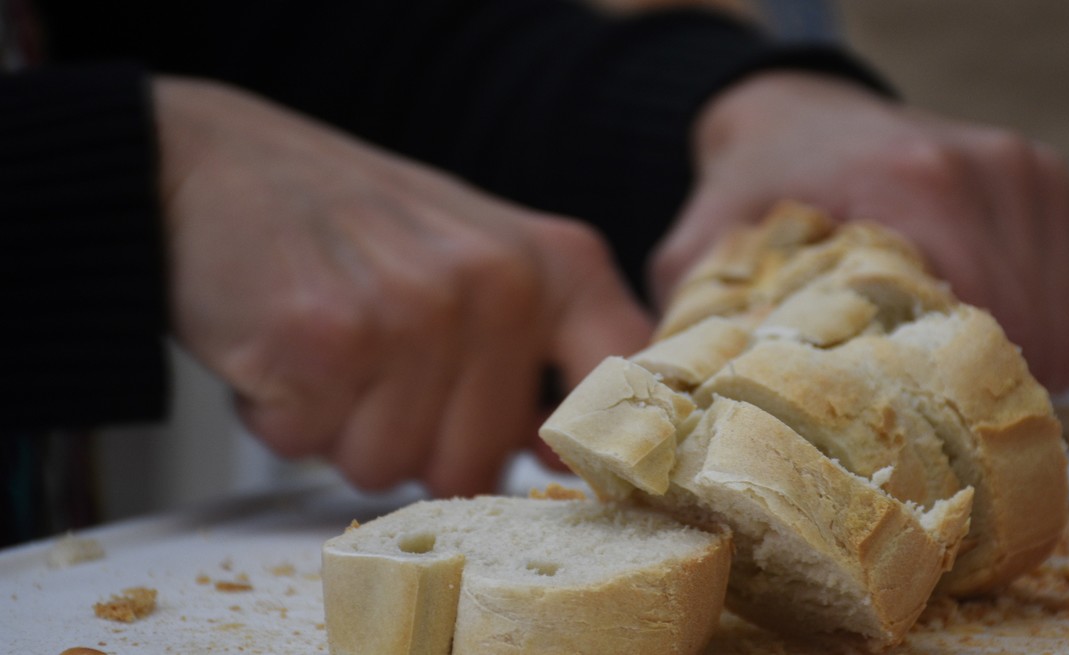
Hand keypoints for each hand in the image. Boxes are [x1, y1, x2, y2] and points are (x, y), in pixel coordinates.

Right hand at [154, 77, 651, 494]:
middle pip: (474, 464)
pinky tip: (280, 347)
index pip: (616, 389)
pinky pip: (310, 446)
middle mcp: (499, 282)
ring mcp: (415, 310)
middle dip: (409, 439)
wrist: (206, 162)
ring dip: (338, 428)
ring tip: (325, 347)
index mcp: (554, 261)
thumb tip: (572, 458)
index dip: (585, 452)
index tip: (542, 460)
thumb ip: (537, 347)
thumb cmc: (346, 223)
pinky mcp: (328, 339)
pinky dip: (280, 415)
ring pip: (386, 466)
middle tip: (371, 362)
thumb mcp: (474, 256)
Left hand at [652, 72, 1068, 390]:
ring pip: (1061, 330)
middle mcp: (985, 174)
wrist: (794, 113)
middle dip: (976, 399)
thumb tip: (698, 423)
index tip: (903, 442)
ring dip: (1003, 367)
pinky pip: (1068, 297)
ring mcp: (1028, 176)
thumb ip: (696, 328)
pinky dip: (1025, 327)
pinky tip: (958, 321)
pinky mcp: (1054, 188)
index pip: (974, 335)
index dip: (944, 409)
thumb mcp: (700, 254)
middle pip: (1030, 344)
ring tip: (933, 372)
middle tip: (918, 426)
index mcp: (911, 188)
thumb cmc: (755, 188)